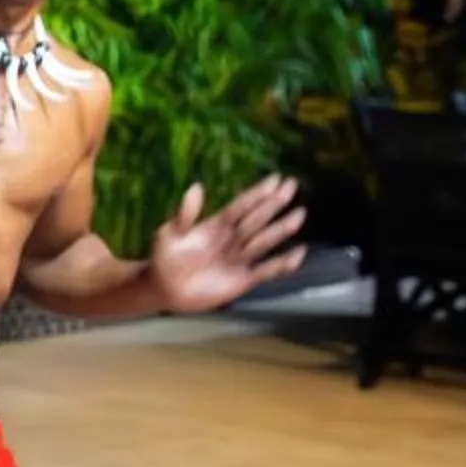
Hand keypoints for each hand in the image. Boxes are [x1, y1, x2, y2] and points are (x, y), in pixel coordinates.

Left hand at [149, 175, 305, 312]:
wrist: (165, 288)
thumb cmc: (165, 257)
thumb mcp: (170, 233)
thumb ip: (185, 214)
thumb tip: (196, 186)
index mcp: (217, 225)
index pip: (242, 205)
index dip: (258, 192)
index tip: (276, 178)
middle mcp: (233, 238)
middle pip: (257, 218)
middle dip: (274, 202)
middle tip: (292, 184)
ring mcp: (239, 258)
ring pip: (265, 240)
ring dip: (282, 228)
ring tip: (300, 213)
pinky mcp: (243, 279)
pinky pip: (267, 270)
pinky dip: (282, 264)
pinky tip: (299, 253)